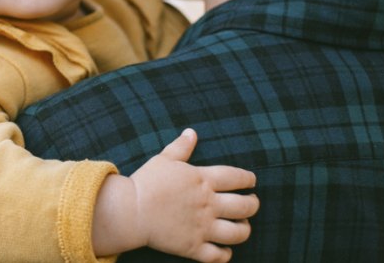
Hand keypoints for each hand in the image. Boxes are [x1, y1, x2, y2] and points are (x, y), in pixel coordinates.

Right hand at [91, 129, 258, 261]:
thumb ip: (181, 147)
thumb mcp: (164, 159)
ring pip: (238, 233)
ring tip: (242, 226)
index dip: (248, 179)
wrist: (130, 210)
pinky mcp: (193, 247)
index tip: (251, 181)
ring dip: (244, 229)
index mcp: (202, 180)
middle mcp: (208, 204)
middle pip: (245, 206)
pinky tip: (225, 250)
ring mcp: (202, 227)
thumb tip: (192, 132)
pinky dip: (225, 254)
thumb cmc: (146, 182)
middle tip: (251, 203)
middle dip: (253, 204)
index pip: (237, 178)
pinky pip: (218, 256)